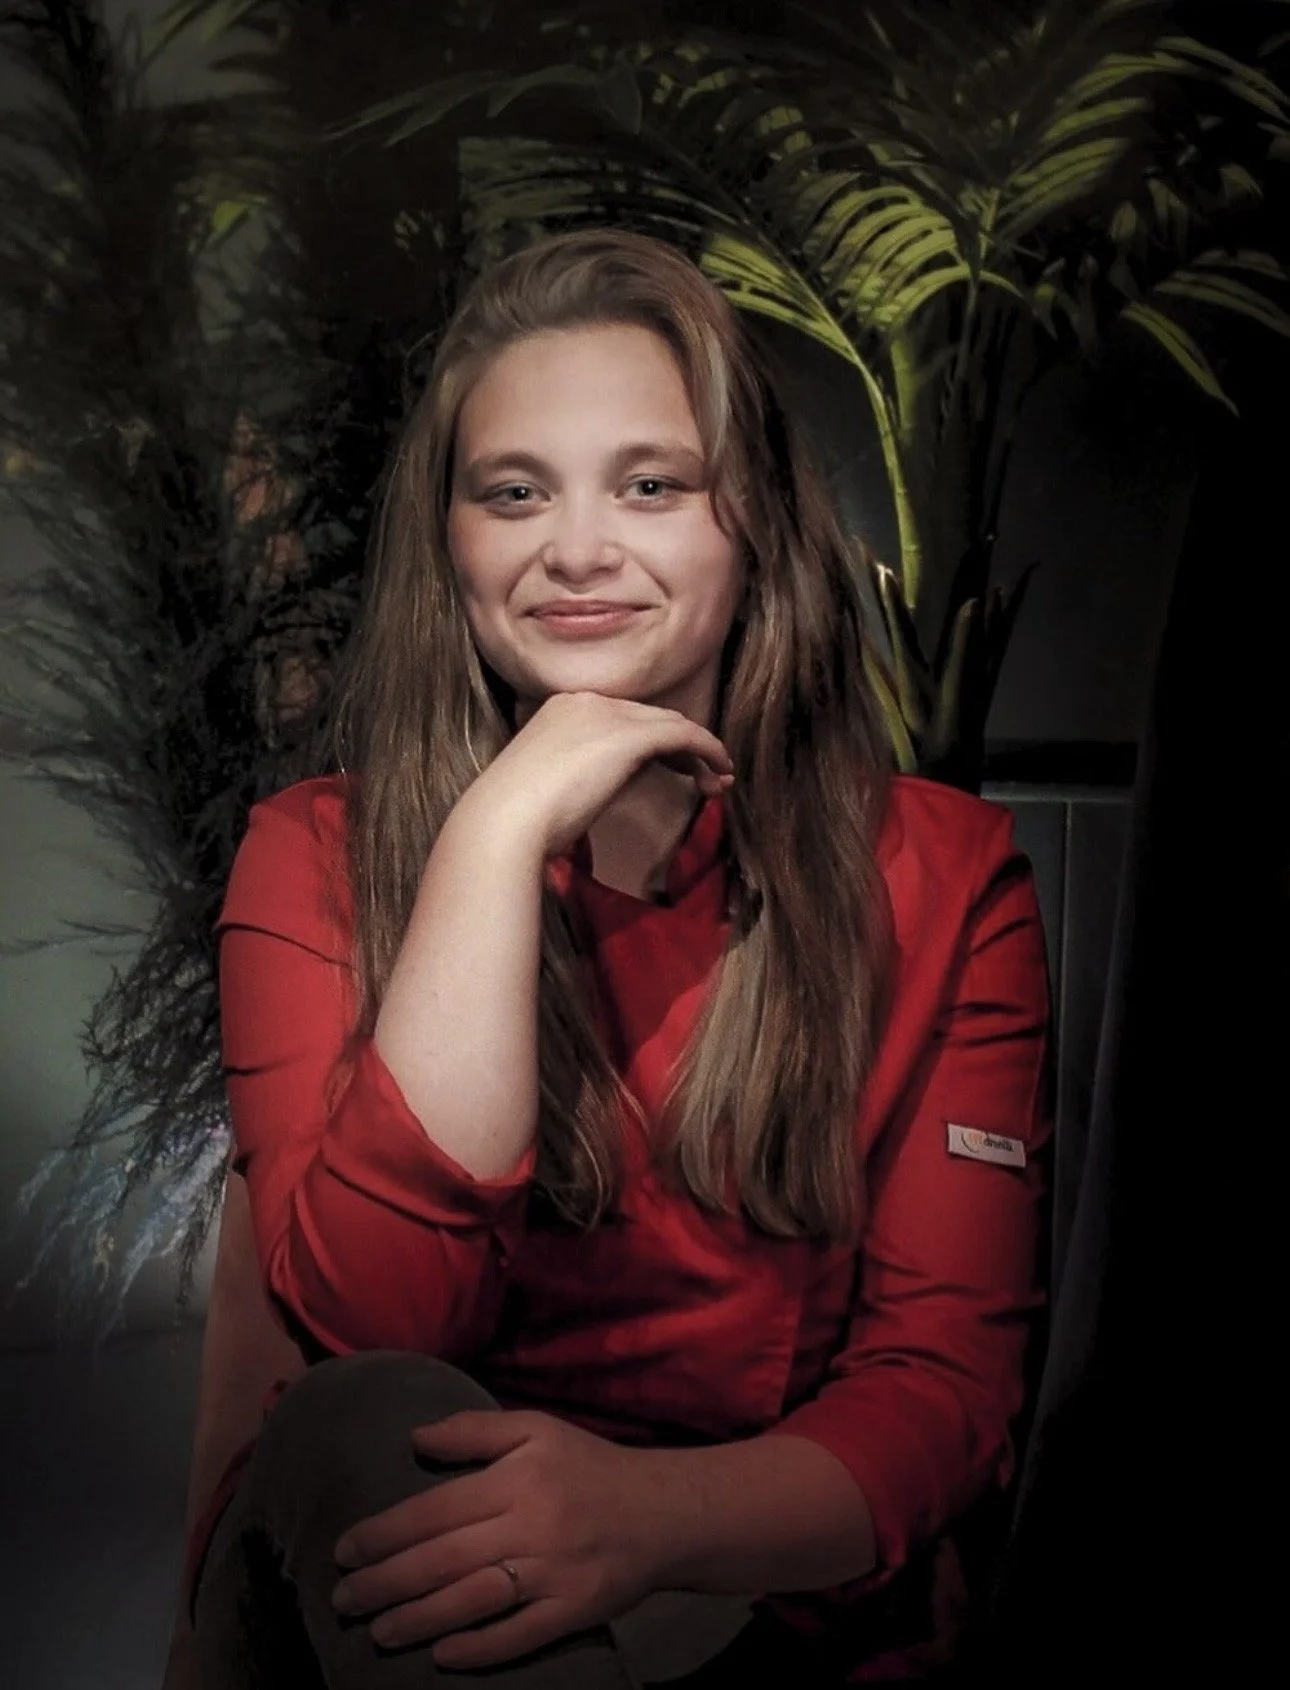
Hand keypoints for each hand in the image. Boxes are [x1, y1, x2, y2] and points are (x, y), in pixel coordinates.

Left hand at [328, 1408, 664, 1669]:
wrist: (663, 1512)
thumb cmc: (589, 1467)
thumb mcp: (536, 1428)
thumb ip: (473, 1430)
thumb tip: (414, 1437)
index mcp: (516, 1479)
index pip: (435, 1509)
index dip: (385, 1532)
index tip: (346, 1549)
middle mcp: (530, 1526)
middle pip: (444, 1560)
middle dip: (386, 1582)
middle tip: (344, 1598)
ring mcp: (553, 1573)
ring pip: (473, 1601)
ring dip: (419, 1619)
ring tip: (379, 1631)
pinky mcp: (574, 1611)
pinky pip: (519, 1636)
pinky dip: (479, 1648)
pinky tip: (441, 1656)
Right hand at [461, 690, 734, 860]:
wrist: (505, 822)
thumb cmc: (518, 818)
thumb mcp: (552, 785)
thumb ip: (584, 773)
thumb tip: (614, 784)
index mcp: (564, 709)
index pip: (623, 719)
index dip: (654, 744)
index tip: (674, 771)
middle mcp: (588, 702)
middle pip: (650, 718)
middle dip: (682, 747)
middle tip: (706, 778)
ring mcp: (609, 715)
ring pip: (670, 724)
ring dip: (700, 752)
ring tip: (718, 782)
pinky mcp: (630, 735)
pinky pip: (683, 734)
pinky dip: (708, 749)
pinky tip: (720, 770)